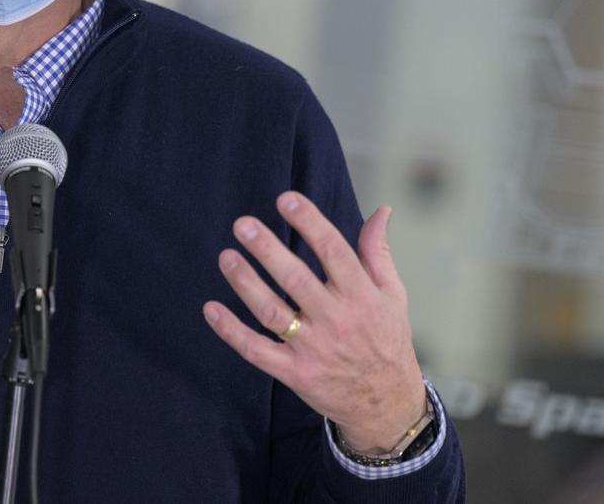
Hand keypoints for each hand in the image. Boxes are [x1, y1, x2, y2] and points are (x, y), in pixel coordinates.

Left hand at [203, 191, 425, 452]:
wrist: (386, 404)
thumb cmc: (386, 339)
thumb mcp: (392, 295)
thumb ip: (378, 252)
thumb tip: (381, 211)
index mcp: (361, 295)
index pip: (333, 251)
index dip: (310, 223)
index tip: (285, 200)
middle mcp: (337, 319)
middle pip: (296, 279)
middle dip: (268, 250)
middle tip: (243, 225)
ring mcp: (314, 348)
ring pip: (273, 312)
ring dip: (246, 284)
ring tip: (226, 257)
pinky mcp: (295, 373)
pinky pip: (257, 350)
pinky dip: (231, 331)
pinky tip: (211, 309)